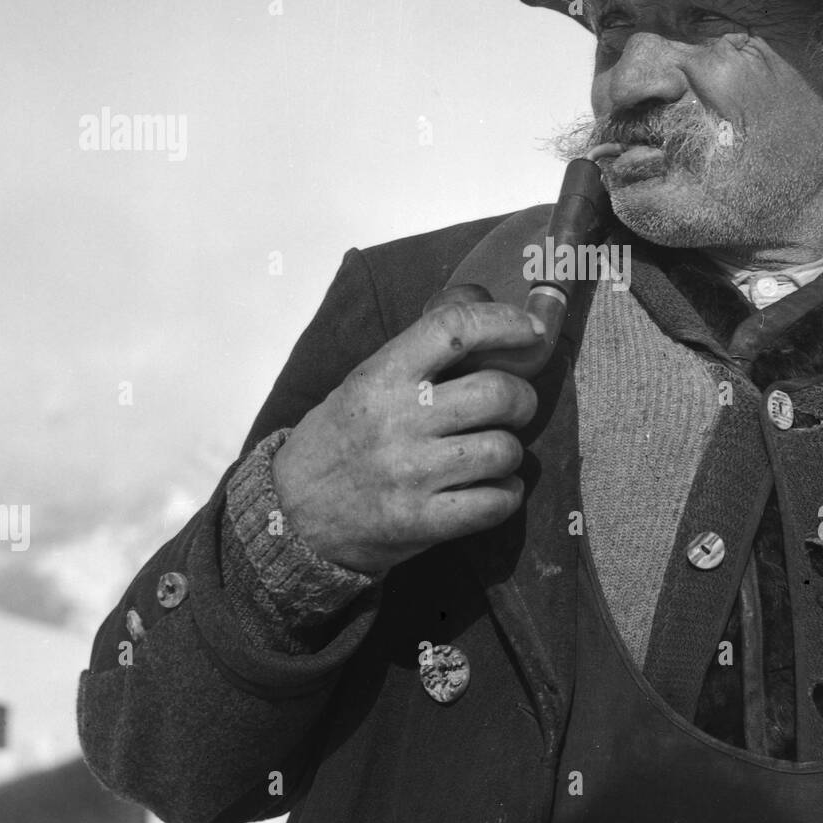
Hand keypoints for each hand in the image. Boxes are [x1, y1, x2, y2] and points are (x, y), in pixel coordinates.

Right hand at [270, 288, 540, 573]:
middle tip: (514, 407)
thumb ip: (420, 349)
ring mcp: (410, 473)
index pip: (454, 329)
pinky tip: (491, 490)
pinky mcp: (421, 522)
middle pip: (498, 392)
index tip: (531, 331)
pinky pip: (496, 503)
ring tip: (492, 454)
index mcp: (383, 376)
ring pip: (504, 450)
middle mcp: (398, 420)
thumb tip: (483, 300)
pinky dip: (506, 495)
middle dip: (522, 399)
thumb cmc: (339, 439)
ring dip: (510, 452)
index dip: (504, 322)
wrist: (291, 515)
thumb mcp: (365, 381)